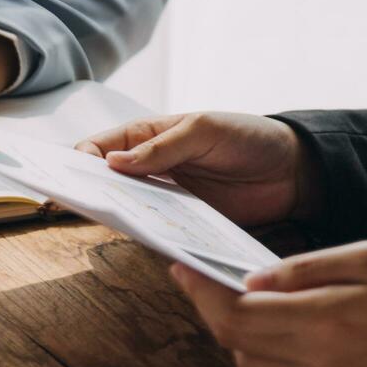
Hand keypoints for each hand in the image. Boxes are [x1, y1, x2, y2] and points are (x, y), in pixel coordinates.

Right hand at [76, 113, 320, 227]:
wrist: (295, 172)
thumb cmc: (249, 137)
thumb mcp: (204, 130)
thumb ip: (161, 148)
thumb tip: (112, 162)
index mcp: (147, 136)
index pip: (100, 147)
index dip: (80, 159)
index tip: (70, 176)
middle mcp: (149, 168)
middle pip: (105, 181)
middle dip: (86, 189)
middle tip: (72, 202)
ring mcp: (164, 197)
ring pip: (126, 207)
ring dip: (113, 213)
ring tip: (101, 220)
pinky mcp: (182, 223)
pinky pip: (155, 229)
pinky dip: (144, 233)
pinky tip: (138, 236)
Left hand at [171, 242, 366, 366]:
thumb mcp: (363, 257)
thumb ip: (301, 270)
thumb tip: (248, 281)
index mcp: (325, 322)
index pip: (238, 315)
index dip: (201, 293)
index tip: (181, 269)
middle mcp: (321, 361)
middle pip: (234, 342)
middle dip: (208, 310)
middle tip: (196, 280)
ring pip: (250, 363)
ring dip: (232, 333)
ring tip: (233, 299)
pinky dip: (261, 351)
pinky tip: (268, 323)